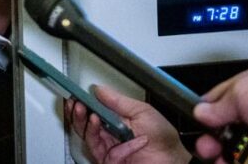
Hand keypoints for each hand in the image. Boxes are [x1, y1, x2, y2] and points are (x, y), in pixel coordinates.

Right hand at [65, 86, 188, 163]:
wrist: (172, 160)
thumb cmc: (162, 139)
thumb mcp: (142, 111)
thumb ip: (120, 102)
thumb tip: (101, 90)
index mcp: (118, 121)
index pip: (95, 110)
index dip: (85, 102)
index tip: (78, 93)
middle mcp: (111, 135)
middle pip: (86, 123)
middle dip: (78, 111)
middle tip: (76, 102)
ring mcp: (109, 148)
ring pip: (87, 135)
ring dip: (84, 121)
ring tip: (85, 110)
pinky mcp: (109, 161)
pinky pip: (98, 148)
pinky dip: (97, 135)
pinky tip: (100, 124)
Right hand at [192, 62, 247, 161]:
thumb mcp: (240, 92)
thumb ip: (218, 103)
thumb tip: (201, 112)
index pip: (225, 95)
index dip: (208, 110)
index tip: (198, 124)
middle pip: (230, 125)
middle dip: (214, 139)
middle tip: (207, 149)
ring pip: (239, 145)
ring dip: (225, 155)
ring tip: (220, 161)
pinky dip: (240, 161)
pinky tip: (233, 163)